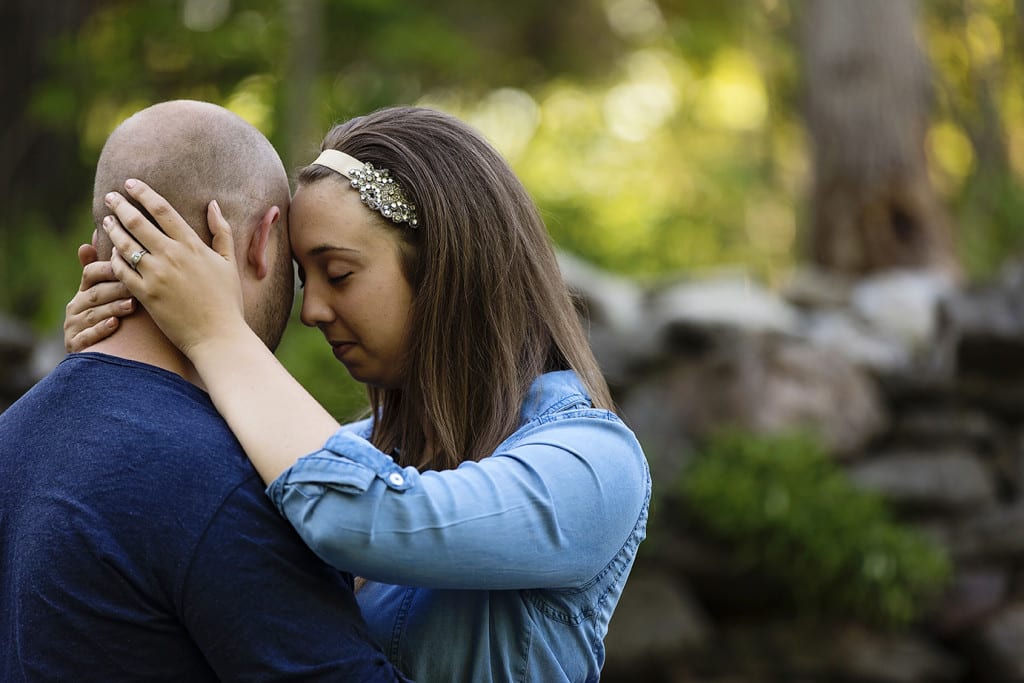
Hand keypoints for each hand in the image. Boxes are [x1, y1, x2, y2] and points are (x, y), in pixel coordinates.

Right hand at [64, 235, 134, 351]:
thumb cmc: (117, 318)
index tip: (126, 263)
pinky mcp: (75, 345)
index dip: (107, 268)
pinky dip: (101, 330)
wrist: (109, 358)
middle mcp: (75, 307)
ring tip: (131, 304)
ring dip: (112, 308)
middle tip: (136, 285)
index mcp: (85, 291)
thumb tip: (101, 234)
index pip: (91, 274)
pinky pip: (87, 336)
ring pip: (93, 314)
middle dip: (116, 288)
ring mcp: (73, 326)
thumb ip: (112, 269)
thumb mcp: (116, 294)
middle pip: (95, 293)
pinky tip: (115, 325)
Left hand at [101, 179, 246, 356]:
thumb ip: (222, 232)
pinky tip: (112, 254)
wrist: (219, 336)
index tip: (131, 184)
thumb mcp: (229, 263)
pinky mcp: (146, 295)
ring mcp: (157, 276)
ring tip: (106, 221)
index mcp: (193, 246)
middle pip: (138, 222)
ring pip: (126, 244)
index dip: (144, 193)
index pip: (163, 210)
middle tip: (111, 196)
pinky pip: (121, 271)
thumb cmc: (227, 301)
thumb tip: (213, 204)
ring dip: (113, 229)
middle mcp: (172, 256)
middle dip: (121, 206)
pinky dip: (114, 259)